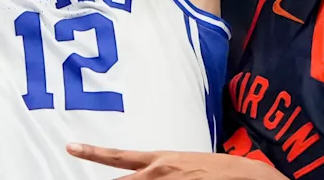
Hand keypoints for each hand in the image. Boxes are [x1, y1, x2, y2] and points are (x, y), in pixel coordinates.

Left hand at [67, 143, 281, 179]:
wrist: (251, 178)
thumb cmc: (223, 170)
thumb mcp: (189, 164)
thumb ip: (166, 170)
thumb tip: (150, 173)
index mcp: (162, 160)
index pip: (120, 156)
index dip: (94, 152)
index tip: (71, 147)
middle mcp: (159, 174)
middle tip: (75, 169)